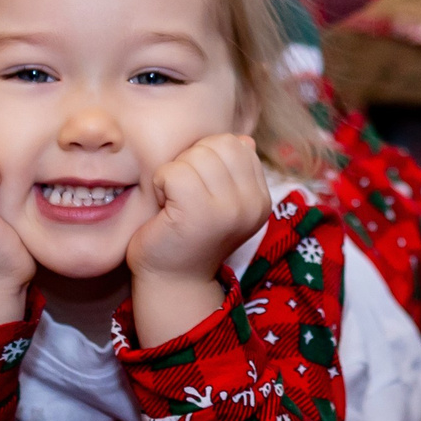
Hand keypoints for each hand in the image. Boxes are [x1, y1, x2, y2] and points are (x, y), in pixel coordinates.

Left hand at [127, 133, 271, 342]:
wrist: (172, 282)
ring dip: (174, 173)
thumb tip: (244, 139)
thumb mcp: (219, 199)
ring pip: (195, 156)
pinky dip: (160, 184)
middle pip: (217, 145)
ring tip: (174, 202)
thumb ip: (232, 170)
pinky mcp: (199, 215)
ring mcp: (228, 210)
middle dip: (191, 162)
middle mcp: (252, 204)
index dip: (207, 157)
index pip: (236, 144)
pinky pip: (174, 172)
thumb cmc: (188, 235)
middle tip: (183, 196)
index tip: (200, 189)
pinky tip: (163, 206)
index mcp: (260, 198)